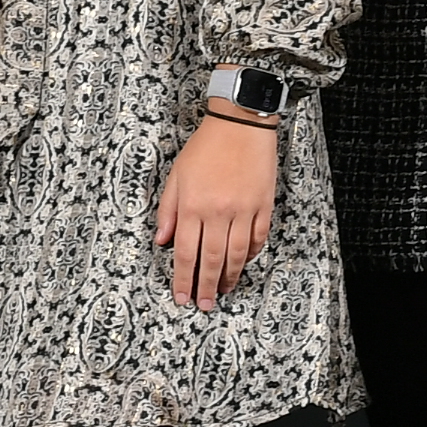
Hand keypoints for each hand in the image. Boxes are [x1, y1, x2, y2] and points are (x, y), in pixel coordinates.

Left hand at [155, 112, 279, 310]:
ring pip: (237, 255)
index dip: (183, 279)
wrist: (240, 123)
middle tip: (204, 304)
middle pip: (211, 260)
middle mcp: (218, 212)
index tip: (182, 296)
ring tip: (224, 290)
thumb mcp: (176, 176)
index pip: (185, 253)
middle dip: (206, 287)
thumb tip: (163, 240)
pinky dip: (251, 254)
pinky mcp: (263, 205)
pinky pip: (258, 238)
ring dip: (230, 277)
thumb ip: (168, 210)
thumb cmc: (206, 146)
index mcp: (193, 205)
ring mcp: (243, 210)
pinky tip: (244, 263)